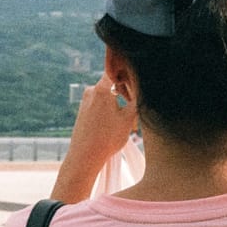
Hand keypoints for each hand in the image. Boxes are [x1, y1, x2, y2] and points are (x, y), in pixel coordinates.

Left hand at [51, 73, 137, 201]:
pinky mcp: (83, 110)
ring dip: (119, 105)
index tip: (138, 85)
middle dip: (127, 94)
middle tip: (135, 112)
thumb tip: (143, 87)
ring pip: (108, 96)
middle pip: (114, 84)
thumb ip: (137, 98)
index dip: (131, 74)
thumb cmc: (107, 138)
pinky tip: (116, 127)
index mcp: (101, 88)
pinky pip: (100, 104)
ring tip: (128, 124)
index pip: (119, 70)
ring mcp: (85, 100)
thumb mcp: (129, 117)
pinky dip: (110, 111)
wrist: (84, 157)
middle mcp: (91, 90)